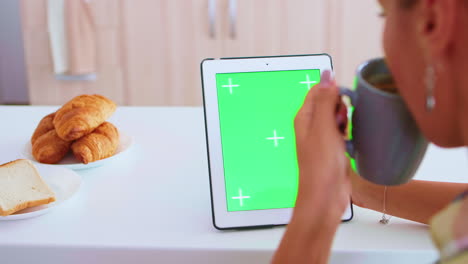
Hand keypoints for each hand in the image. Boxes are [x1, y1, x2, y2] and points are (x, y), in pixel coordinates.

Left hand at [293, 70, 350, 224]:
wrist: (326, 195)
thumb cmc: (321, 164)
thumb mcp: (323, 126)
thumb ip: (325, 99)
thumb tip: (327, 74)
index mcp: (304, 117)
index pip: (318, 91)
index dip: (333, 92)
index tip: (342, 101)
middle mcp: (311, 126)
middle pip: (331, 103)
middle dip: (341, 110)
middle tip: (340, 126)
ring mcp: (323, 138)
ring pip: (339, 119)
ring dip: (346, 124)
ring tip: (343, 139)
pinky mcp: (334, 149)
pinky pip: (345, 134)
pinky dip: (349, 137)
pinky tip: (349, 147)